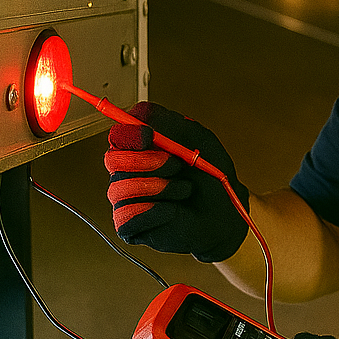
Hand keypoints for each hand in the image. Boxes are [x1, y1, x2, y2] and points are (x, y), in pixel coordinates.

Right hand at [104, 102, 248, 262]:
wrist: (225, 215)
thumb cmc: (212, 178)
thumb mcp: (199, 141)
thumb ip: (171, 123)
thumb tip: (140, 113)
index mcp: (143, 148)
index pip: (119, 134)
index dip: (129, 133)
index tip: (149, 135)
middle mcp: (130, 171)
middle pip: (113, 158)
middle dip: (147, 161)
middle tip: (176, 165)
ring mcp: (127, 198)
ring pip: (120, 188)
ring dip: (161, 187)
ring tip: (184, 190)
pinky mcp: (129, 225)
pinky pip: (128, 215)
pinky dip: (158, 211)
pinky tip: (174, 211)